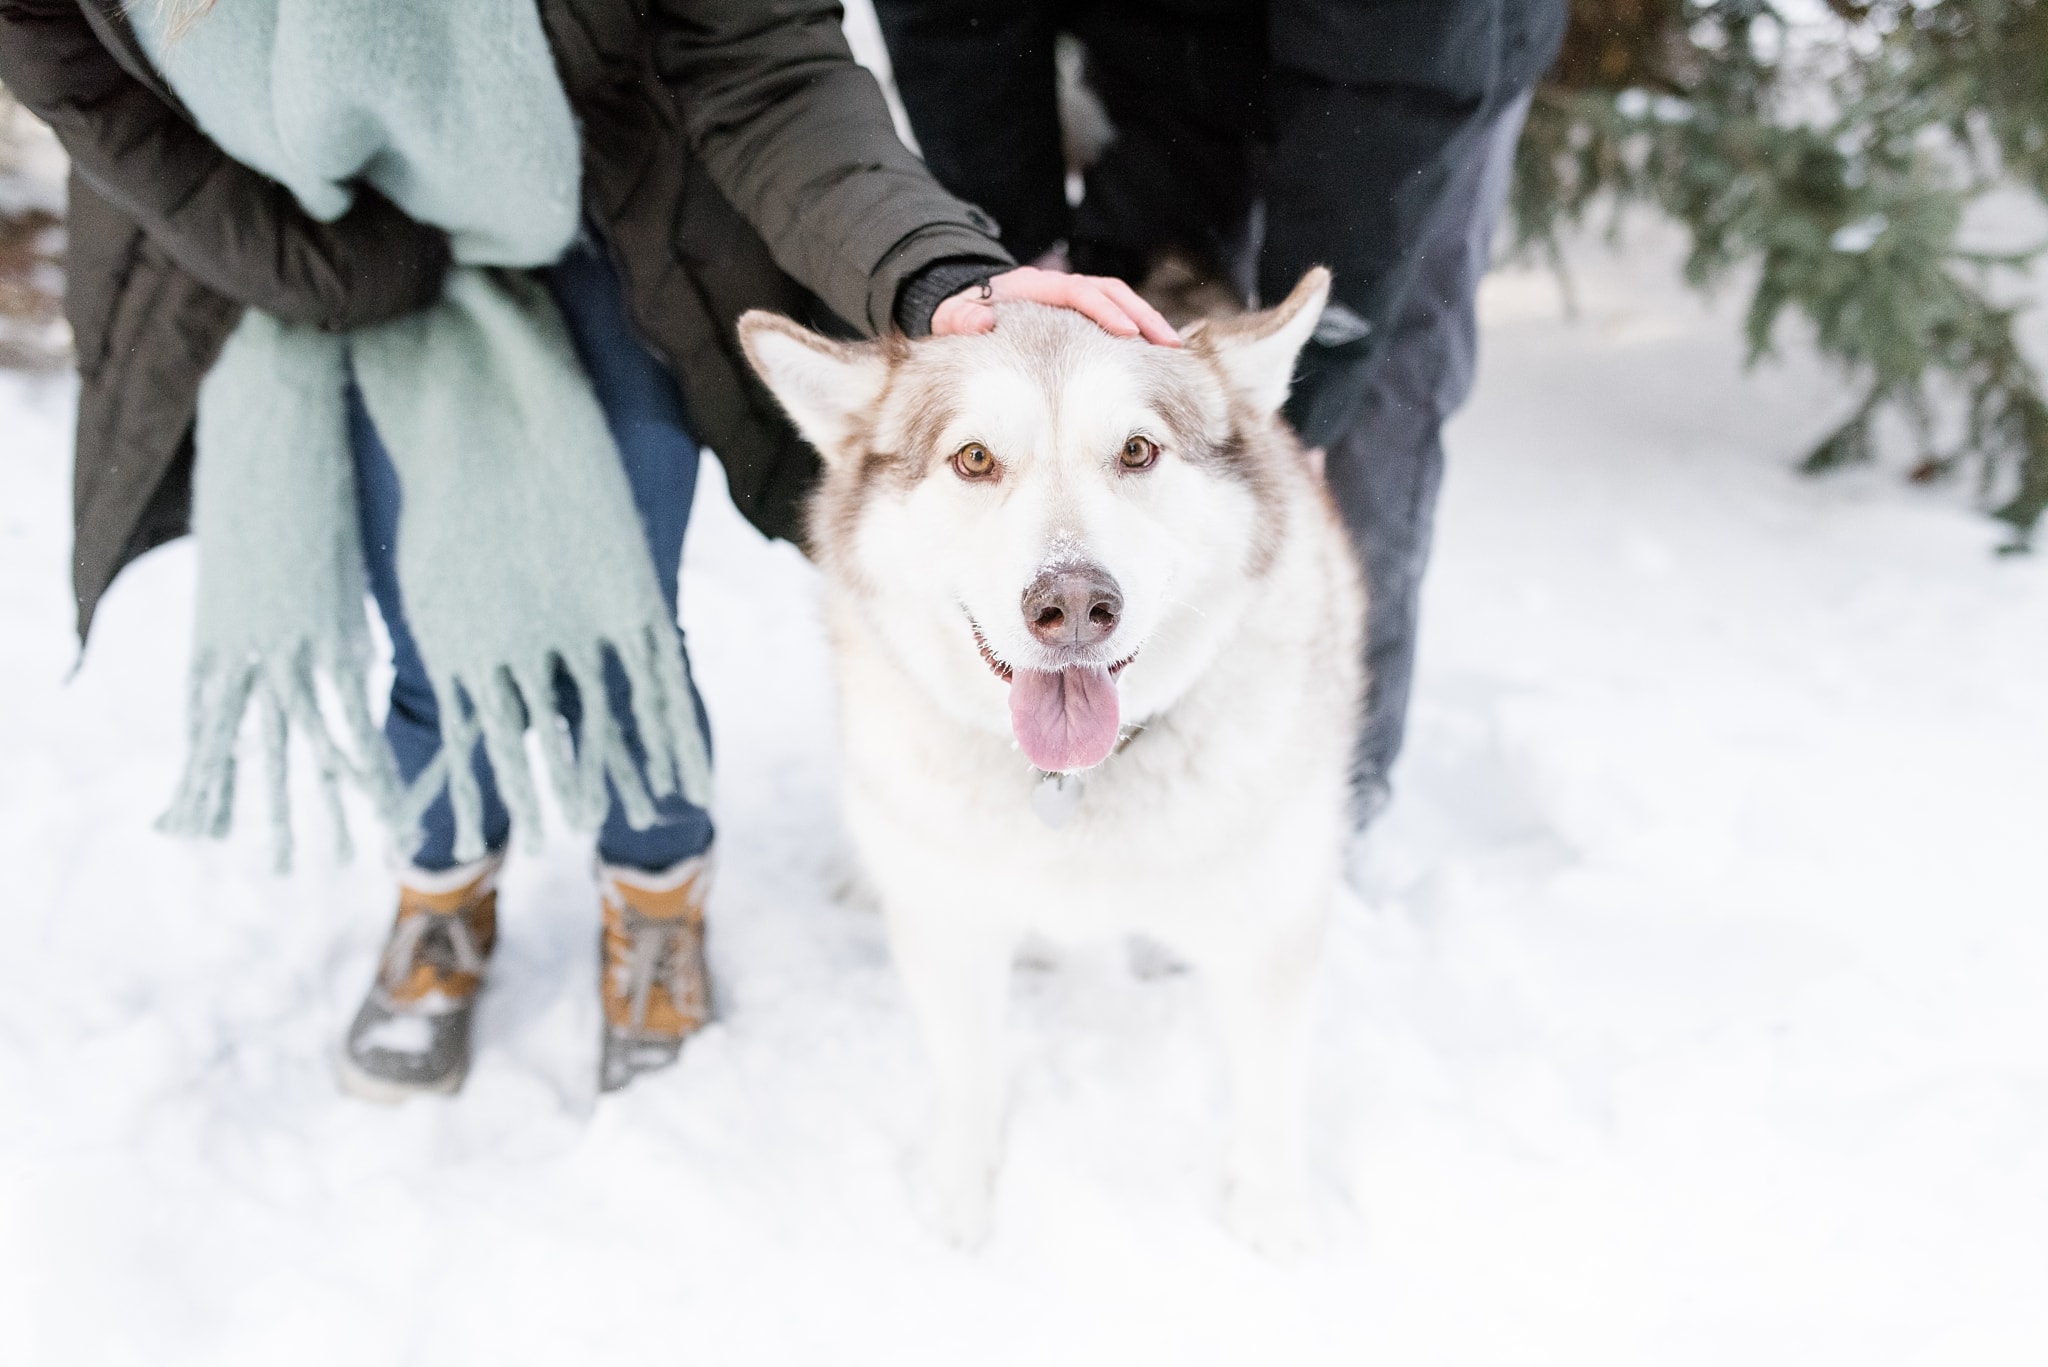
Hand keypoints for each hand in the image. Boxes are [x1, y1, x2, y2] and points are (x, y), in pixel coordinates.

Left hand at [930, 266, 1181, 346]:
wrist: (962, 303)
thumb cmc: (959, 314)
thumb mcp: (953, 316)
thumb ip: (963, 317)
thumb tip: (981, 320)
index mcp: (1034, 286)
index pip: (1079, 292)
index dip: (1105, 311)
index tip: (1127, 332)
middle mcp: (1058, 286)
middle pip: (1110, 291)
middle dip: (1142, 315)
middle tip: (1169, 344)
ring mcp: (1069, 298)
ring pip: (1118, 300)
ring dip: (1146, 321)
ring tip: (1171, 349)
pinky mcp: (1077, 312)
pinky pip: (1112, 314)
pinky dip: (1134, 328)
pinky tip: (1152, 353)